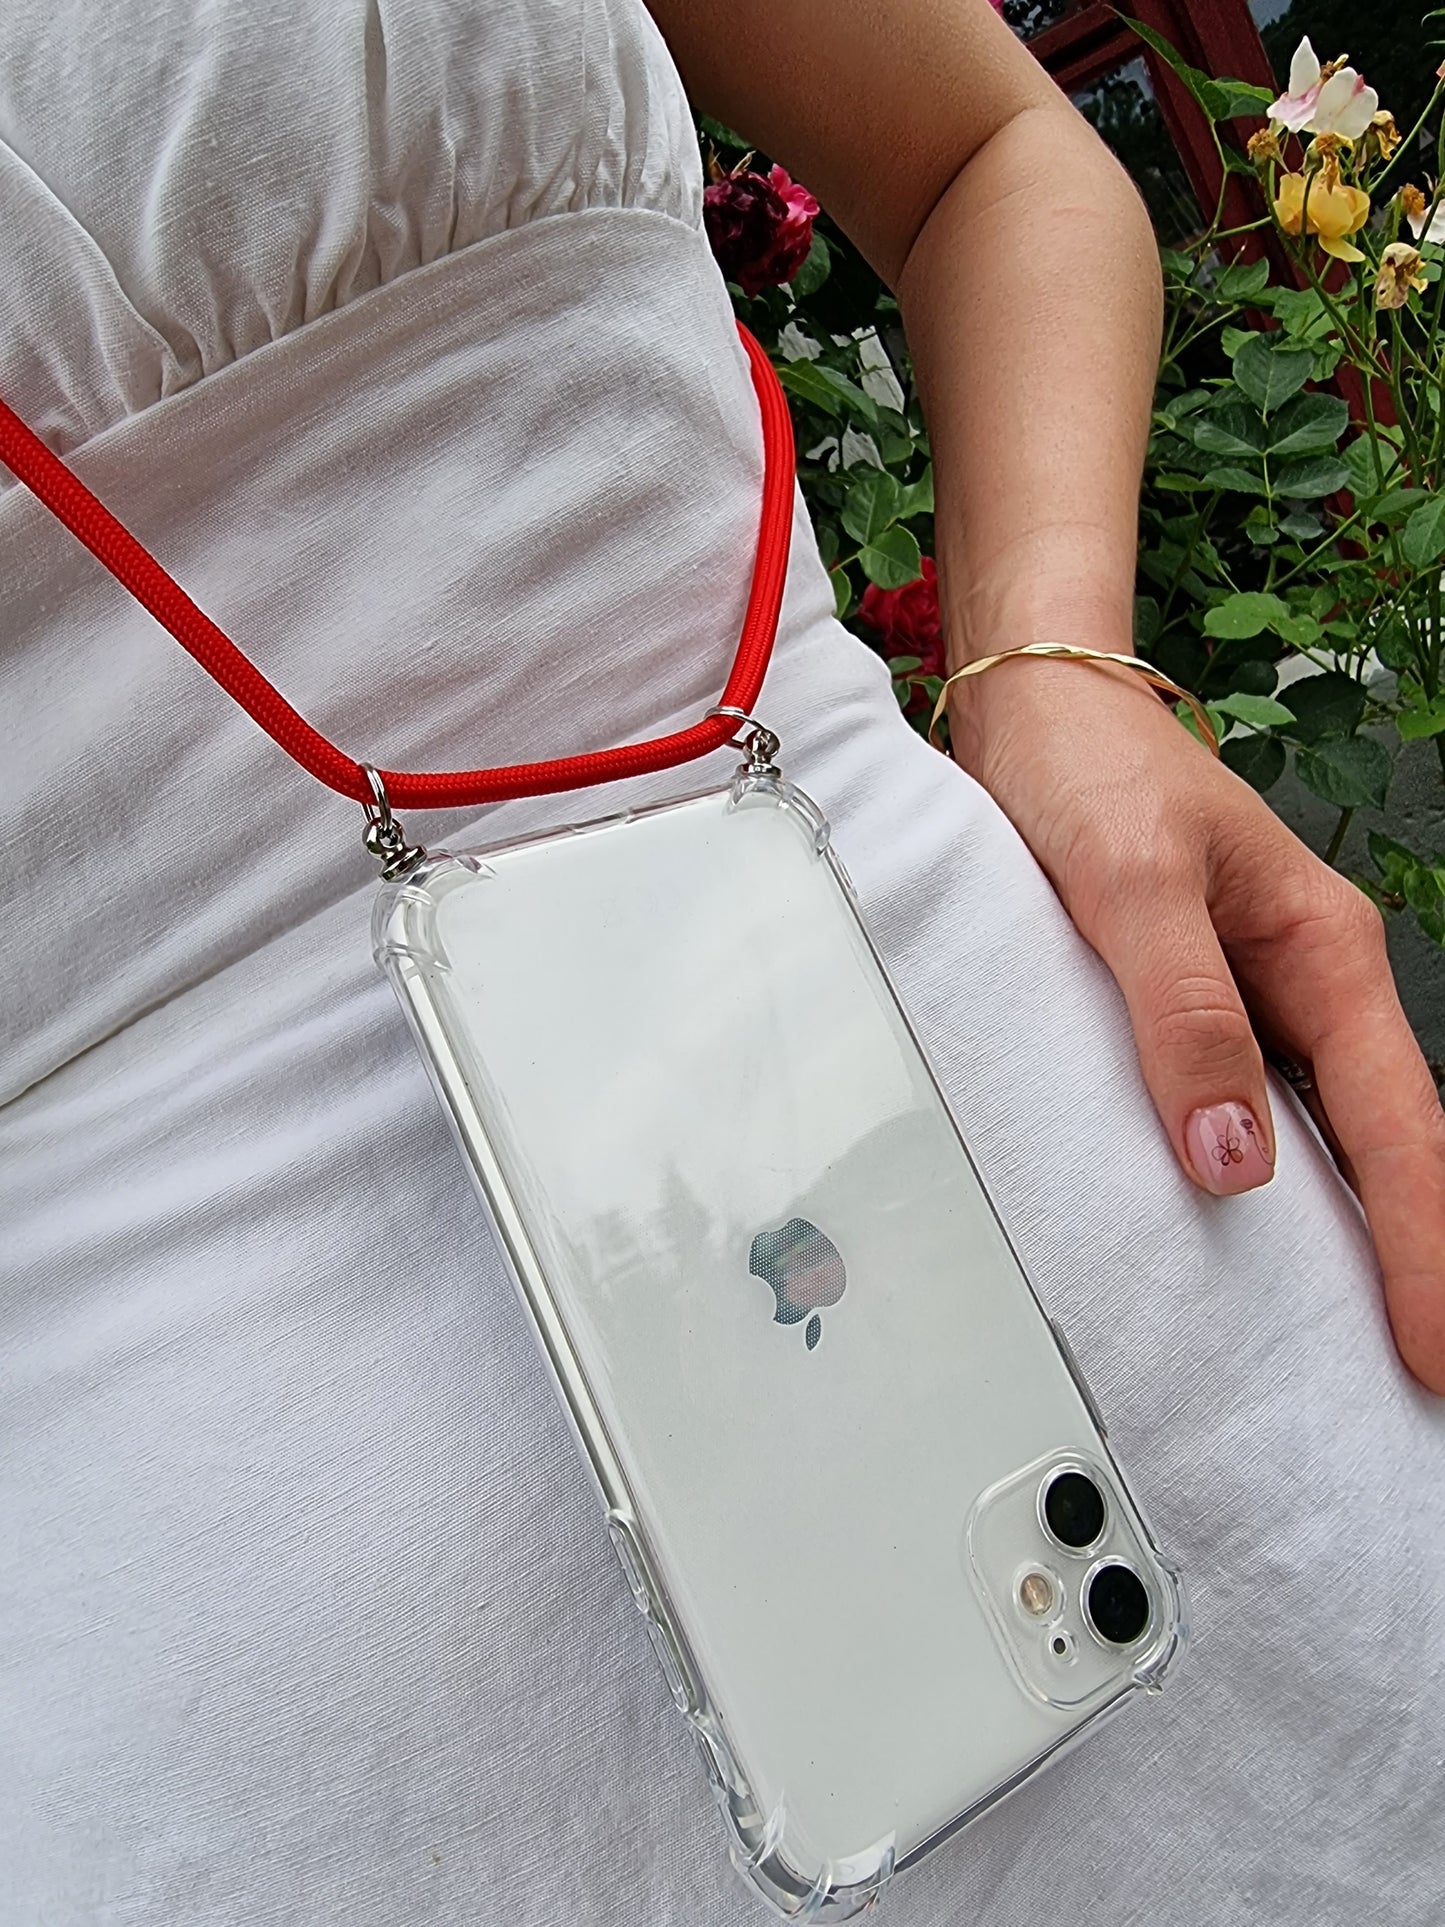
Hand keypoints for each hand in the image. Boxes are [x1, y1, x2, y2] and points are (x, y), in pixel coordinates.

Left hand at [950, 657, 1444, 1393]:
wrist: (1030, 712)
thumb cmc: (1091, 770)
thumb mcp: (1134, 882)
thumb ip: (1185, 1014)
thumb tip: (1232, 1161)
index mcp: (1321, 954)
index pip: (1398, 1130)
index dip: (1421, 1250)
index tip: (1430, 1355)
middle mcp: (1301, 986)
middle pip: (1382, 1149)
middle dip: (1411, 1264)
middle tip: (1413, 1381)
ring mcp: (1250, 1001)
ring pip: (1320, 1140)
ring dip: (1343, 1239)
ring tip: (1346, 1346)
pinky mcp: (1188, 1008)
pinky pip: (1244, 1113)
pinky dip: (1261, 1188)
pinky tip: (1246, 1248)